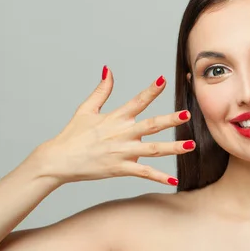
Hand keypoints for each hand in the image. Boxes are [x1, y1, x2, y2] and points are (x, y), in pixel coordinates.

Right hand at [34, 66, 193, 184]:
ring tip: (191, 146)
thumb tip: (108, 70)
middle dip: (170, 120)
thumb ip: (101, 90)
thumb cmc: (72, 135)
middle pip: (151, 125)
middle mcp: (122, 134)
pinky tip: (174, 180)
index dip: (151, 90)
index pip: (137, 101)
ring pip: (153, 150)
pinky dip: (159, 177)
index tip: (163, 80)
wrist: (58, 160)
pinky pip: (143, 172)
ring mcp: (122, 152)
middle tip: (188, 114)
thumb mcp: (86, 109)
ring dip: (173, 148)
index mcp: (116, 118)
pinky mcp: (120, 168)